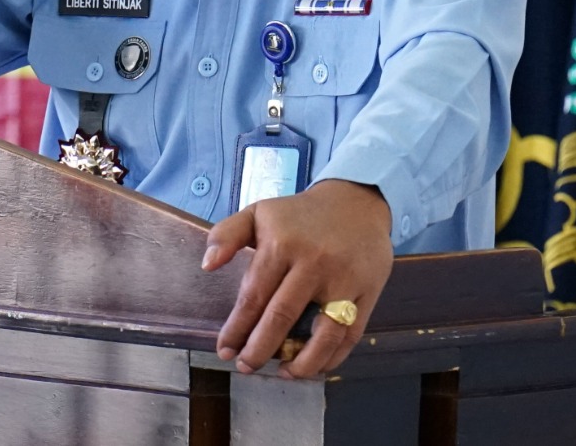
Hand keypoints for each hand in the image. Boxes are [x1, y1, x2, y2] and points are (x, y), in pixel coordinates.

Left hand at [203, 179, 393, 377]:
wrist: (356, 201)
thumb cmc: (300, 214)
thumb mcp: (259, 212)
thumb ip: (226, 234)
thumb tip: (207, 265)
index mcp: (282, 244)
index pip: (254, 296)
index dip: (237, 328)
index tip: (225, 350)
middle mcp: (313, 262)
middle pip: (282, 317)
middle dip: (260, 349)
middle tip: (246, 366)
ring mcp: (344, 279)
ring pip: (322, 334)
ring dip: (301, 362)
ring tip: (283, 374)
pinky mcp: (368, 292)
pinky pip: (350, 334)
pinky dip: (332, 357)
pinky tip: (315, 365)